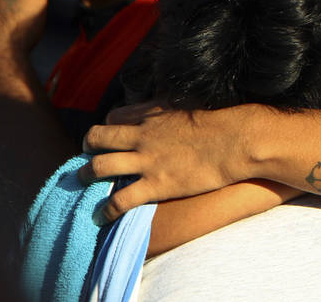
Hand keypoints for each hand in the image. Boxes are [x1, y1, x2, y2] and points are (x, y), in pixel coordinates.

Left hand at [80, 102, 259, 222]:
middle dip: (87, 148)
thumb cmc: (222, 122)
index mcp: (152, 116)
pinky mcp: (156, 185)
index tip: (110, 138)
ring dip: (85, 176)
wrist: (237, 140)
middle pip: (97, 138)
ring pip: (99, 168)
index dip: (107, 129)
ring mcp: (147, 161)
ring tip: (84, 183)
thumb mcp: (191, 105)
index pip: (113, 118)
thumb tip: (165, 111)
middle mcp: (143, 136)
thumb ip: (171, 109)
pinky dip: (106, 210)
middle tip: (88, 157)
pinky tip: (102, 216)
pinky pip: (120, 200)